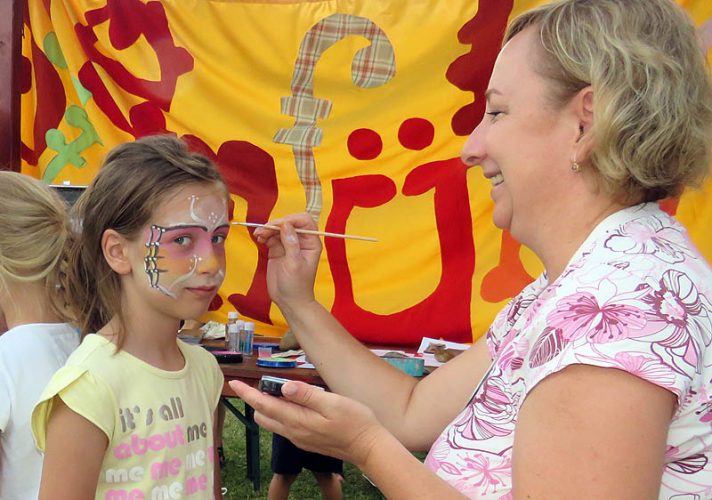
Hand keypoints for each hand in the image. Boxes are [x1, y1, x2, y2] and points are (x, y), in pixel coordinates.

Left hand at [228, 379, 385, 467]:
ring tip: (273, 390)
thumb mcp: (333, 403)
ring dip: (267, 407)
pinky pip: (285, 426)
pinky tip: (291, 403)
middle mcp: (294, 432)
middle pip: (264, 416)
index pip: (265, 405)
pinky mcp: (307, 441)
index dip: (248, 394)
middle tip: (257, 383)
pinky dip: (280, 413)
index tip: (234, 384)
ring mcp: (300, 439)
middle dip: (255, 400)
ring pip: (273, 422)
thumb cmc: (355, 422)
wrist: (369, 447)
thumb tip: (285, 387)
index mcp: (298, 421)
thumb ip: (307, 395)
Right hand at [253, 213, 321, 311]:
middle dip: (276, 224)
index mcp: (311, 243)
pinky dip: (264, 234)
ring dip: (268, 228)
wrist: (289, 300)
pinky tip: (259, 238)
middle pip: (289, 222)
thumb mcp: (294, 264)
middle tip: (264, 231)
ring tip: (258, 235)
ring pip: (278, 228)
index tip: (278, 225)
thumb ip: (291, 244)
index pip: (304, 221)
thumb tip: (286, 224)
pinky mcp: (278, 249)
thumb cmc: (297, 285)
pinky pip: (271, 236)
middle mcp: (301, 241)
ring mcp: (289, 244)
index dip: (291, 220)